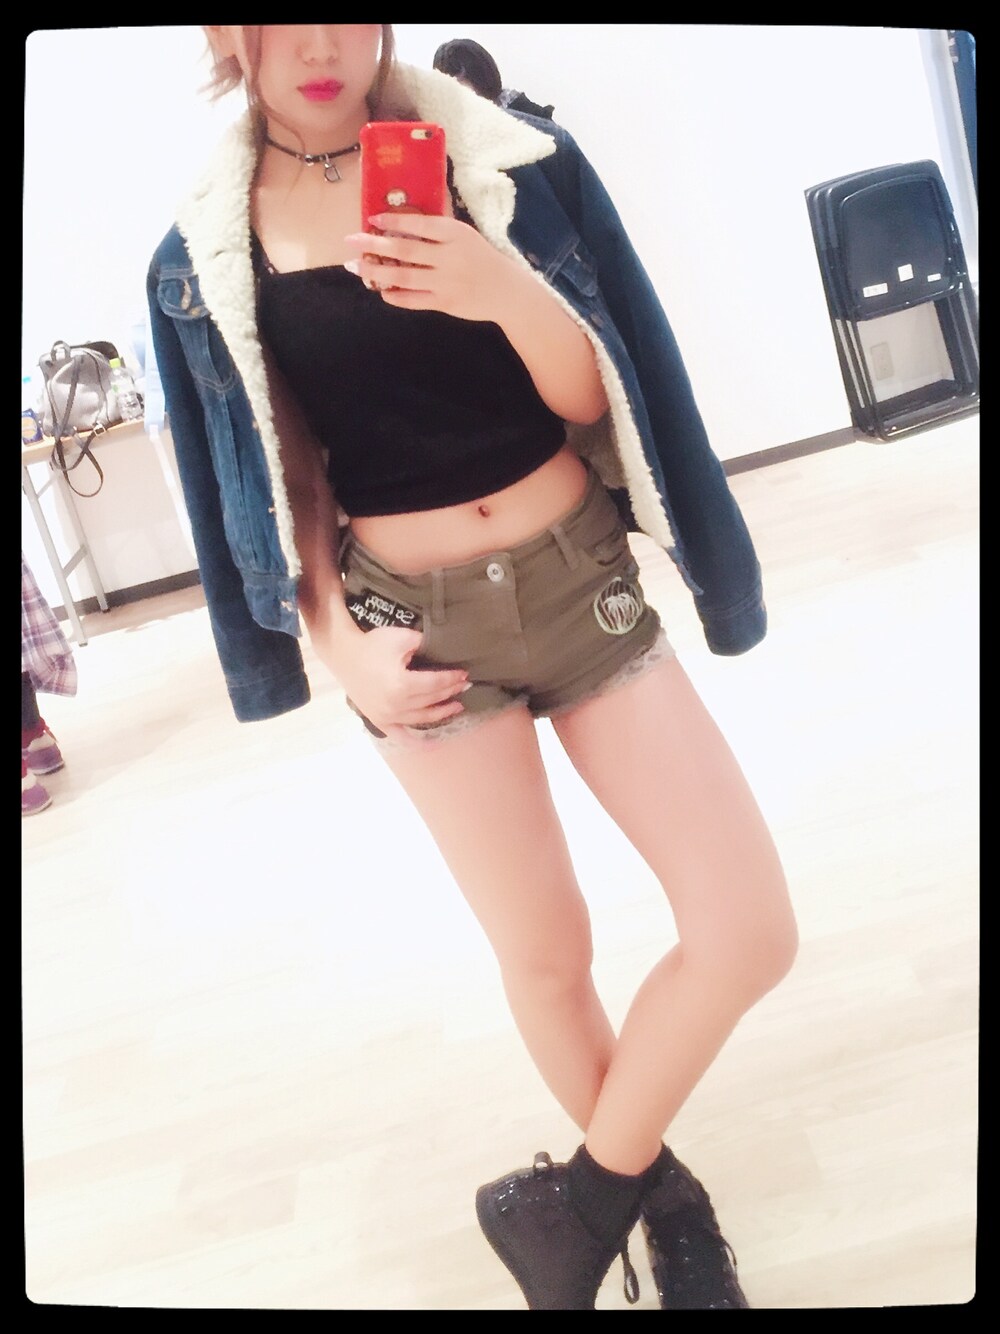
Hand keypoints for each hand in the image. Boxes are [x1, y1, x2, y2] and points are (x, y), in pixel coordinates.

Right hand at [321, 622, 470, 743]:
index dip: (452, 679)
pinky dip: (416, 743)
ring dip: (442, 713)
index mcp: (402, 684)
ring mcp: (387, 716)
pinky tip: (431, 745)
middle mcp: (396, 705)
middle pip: (431, 700)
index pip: (436, 684)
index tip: (464, 674)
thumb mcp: (402, 637)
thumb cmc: (372, 644)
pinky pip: (400, 737)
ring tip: (457, 705)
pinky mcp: (379, 721)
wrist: (344, 654)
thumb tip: (446, 649)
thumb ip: (425, 643)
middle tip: (464, 685)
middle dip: (450, 692)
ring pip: (422, 718)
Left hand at [344, 213, 519, 322]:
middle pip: (405, 250)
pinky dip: (395, 295)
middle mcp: (450, 257)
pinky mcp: (445, 303)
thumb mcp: (465, 236)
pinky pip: (413, 300)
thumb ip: (438, 231)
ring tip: (356, 266)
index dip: (393, 221)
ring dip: (376, 271)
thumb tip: (399, 224)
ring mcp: (446, 282)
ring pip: (404, 276)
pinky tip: (381, 290)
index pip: (419, 223)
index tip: (372, 218)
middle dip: (374, 245)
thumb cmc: (481, 259)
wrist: (507, 291)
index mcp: (456, 234)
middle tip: (350, 240)